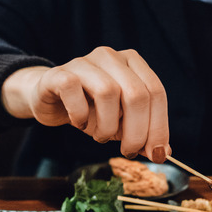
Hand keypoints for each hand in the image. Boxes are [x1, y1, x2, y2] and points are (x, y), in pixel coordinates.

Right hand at [1, 46, 169, 161]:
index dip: (159, 126)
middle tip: (128, 151)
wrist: (48, 99)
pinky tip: (78, 122)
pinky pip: (74, 91)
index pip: (156, 92)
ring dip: (107, 125)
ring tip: (100, 136)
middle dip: (136, 132)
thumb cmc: (89, 109)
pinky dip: (80, 114)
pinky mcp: (59, 74)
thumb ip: (142, 133)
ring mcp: (84, 62)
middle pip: (136, 94)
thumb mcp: (120, 122)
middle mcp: (110, 57)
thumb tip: (163, 152)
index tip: (156, 154)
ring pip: (108, 92)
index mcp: (132, 63)